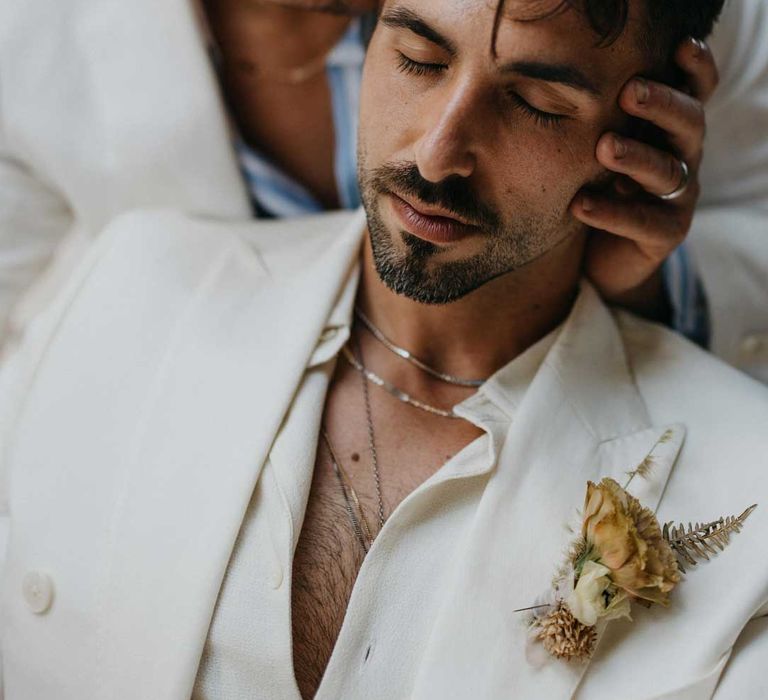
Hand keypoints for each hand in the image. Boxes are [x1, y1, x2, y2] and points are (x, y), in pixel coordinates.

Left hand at [573, 38, 719, 321]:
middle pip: (689, 124)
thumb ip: (599, 123)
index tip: (678, 46)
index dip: (695, 68)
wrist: (601, 257)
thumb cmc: (599, 188)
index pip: (694, 92)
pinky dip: (610, 212)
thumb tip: (562, 88)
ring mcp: (679, 197)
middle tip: (630, 93)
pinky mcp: (666, 234)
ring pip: (666, 171)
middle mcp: (684, 157)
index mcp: (671, 130)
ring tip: (604, 147)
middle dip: (661, 105)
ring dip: (635, 157)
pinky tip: (580, 204)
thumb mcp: (600, 152)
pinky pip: (642, 222)